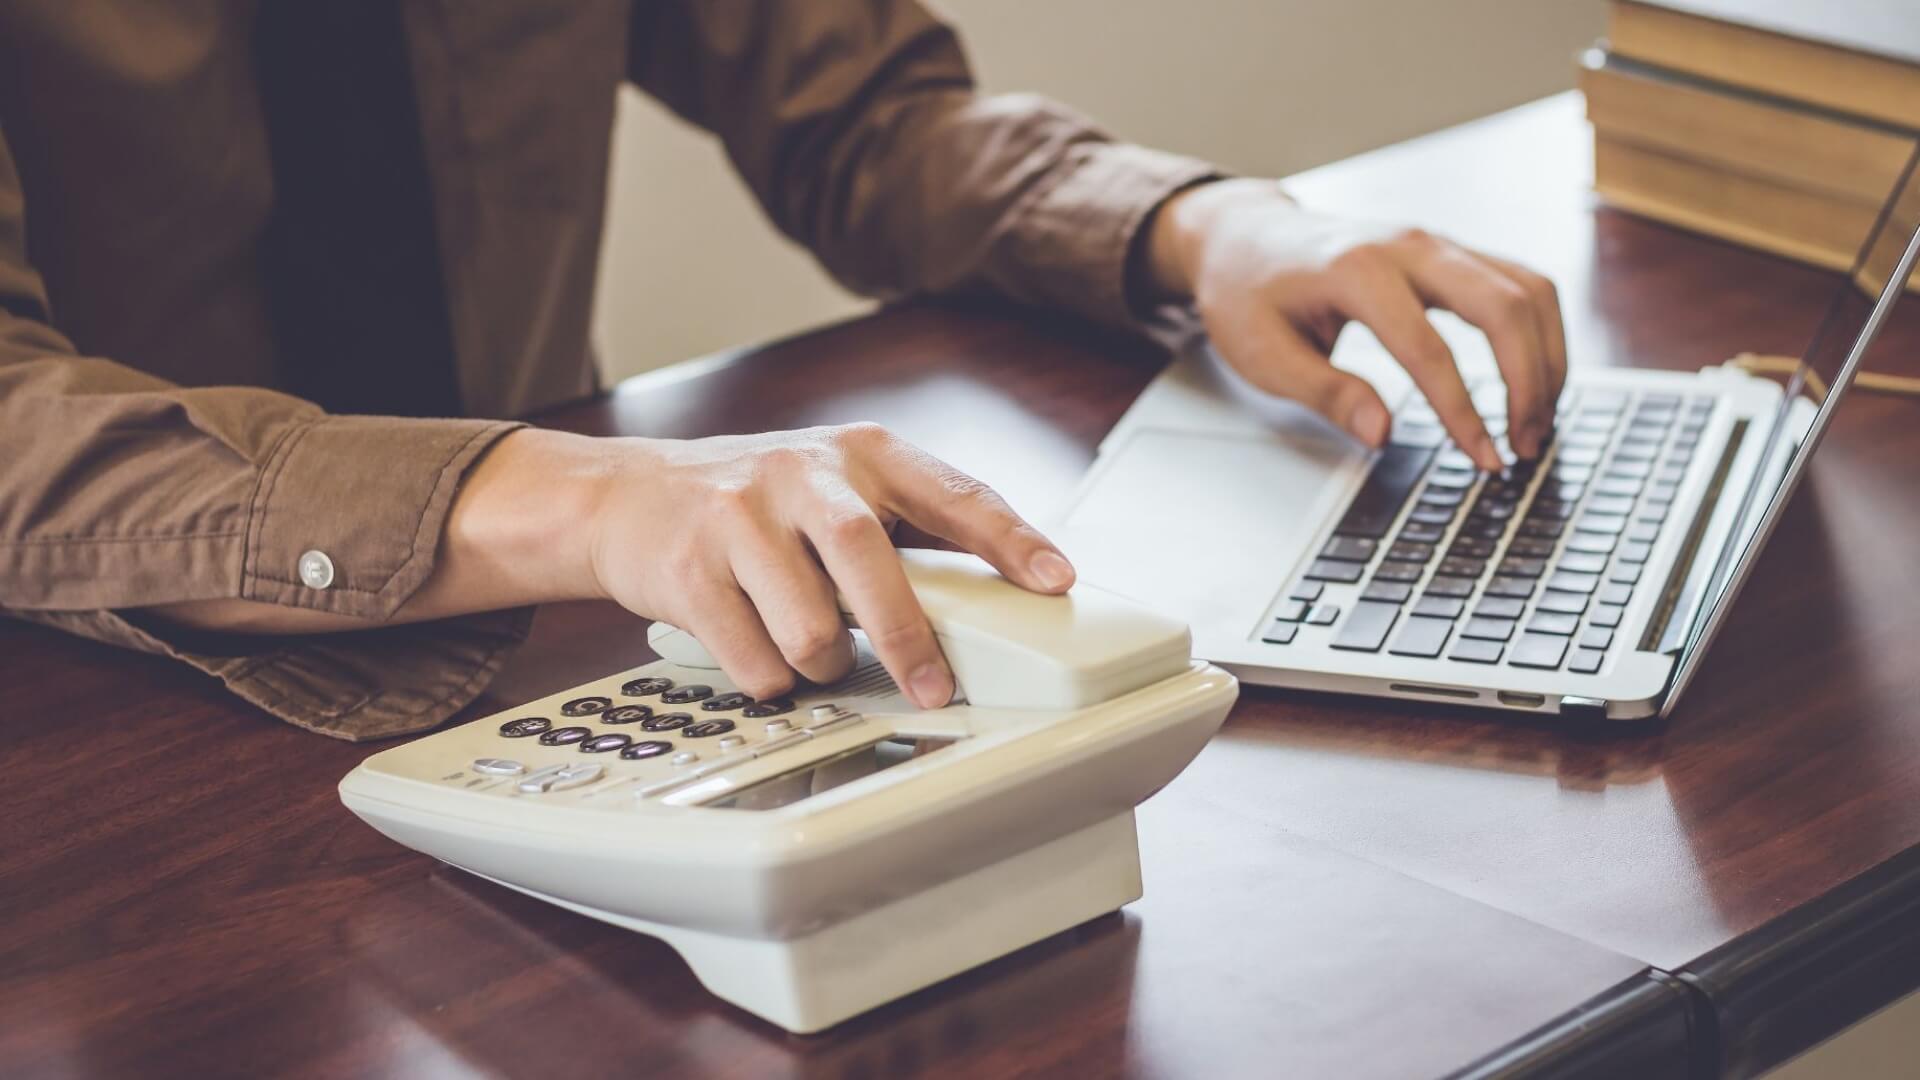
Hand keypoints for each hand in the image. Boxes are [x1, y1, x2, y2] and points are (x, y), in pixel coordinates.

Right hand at [482, 424, 1072, 708]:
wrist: (626, 497)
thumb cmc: (757, 502)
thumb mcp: (837, 487)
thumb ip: (908, 530)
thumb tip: (1002, 597)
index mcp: (861, 453)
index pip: (953, 491)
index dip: (1010, 538)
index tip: (1055, 579)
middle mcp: (801, 473)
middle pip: (869, 561)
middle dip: (907, 636)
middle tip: (934, 687)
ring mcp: (739, 518)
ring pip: (811, 629)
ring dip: (825, 663)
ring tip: (816, 648)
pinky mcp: (688, 570)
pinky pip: (754, 660)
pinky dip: (771, 679)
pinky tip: (760, 651)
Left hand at [1144, 179, 1567, 469]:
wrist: (1245, 236)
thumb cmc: (1248, 293)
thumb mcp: (1262, 354)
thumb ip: (1325, 393)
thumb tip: (1382, 434)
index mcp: (1356, 271)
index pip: (1429, 348)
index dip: (1462, 411)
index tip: (1484, 458)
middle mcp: (1408, 246)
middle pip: (1503, 306)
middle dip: (1529, 381)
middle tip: (1526, 446)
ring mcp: (1436, 243)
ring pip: (1527, 289)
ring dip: (1547, 358)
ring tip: (1537, 423)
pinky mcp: (1451, 253)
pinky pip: (1519, 284)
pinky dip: (1540, 333)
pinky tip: (1535, 380)